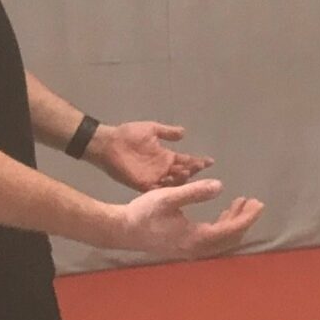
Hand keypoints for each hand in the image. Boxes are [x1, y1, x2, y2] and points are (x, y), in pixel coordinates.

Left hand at [88, 121, 214, 191]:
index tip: (210, 161)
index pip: (186, 160)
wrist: (108, 143)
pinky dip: (166, 188)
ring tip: (188, 173)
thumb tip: (184, 132)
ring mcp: (153, 178)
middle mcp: (162, 169)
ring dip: (181, 180)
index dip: (198, 161)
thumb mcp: (151, 129)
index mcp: (165, 157)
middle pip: (183, 173)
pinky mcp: (143, 184)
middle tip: (200, 167)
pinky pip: (158, 189)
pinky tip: (174, 185)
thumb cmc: (128, 134)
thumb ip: (167, 132)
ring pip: (173, 183)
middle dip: (193, 171)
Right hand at [110, 179, 264, 260]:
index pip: (231, 230)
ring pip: (222, 239)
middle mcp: (197, 248)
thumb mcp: (168, 197)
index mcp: (196, 238)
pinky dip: (223, 225)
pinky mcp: (186, 246)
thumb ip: (195, 192)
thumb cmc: (143, 213)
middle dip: (244, 219)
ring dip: (234, 221)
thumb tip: (220, 186)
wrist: (121, 230)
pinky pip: (214, 239)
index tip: (259, 204)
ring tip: (242, 203)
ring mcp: (192, 250)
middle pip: (231, 237)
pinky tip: (224, 212)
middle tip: (254, 202)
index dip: (247, 217)